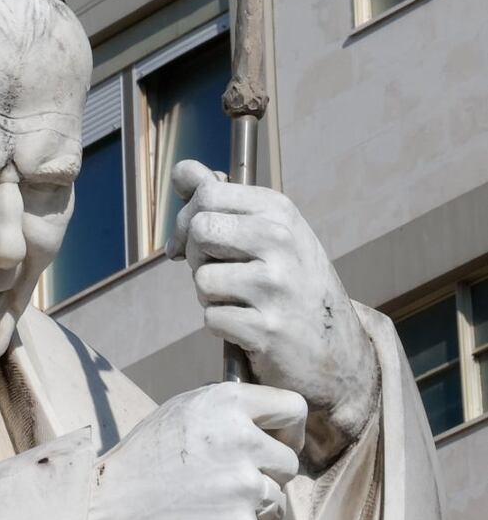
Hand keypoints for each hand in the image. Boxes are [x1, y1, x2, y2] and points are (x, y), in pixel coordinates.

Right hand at [89, 383, 305, 519]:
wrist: (115, 501)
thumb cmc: (146, 455)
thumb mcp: (182, 409)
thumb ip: (225, 405)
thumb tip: (262, 409)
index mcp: (227, 402)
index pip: (293, 407)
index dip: (287, 428)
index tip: (276, 441)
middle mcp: (241, 438)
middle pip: (288, 460)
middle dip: (267, 471)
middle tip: (234, 476)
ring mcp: (243, 484)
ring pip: (275, 495)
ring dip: (253, 500)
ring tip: (214, 496)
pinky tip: (212, 513)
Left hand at [166, 160, 378, 467]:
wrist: (336, 349)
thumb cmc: (291, 283)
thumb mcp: (269, 231)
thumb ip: (222, 199)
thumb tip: (183, 170)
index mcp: (280, 211)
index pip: (207, 193)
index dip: (185, 219)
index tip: (187, 241)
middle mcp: (281, 241)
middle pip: (199, 231)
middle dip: (196, 256)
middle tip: (216, 272)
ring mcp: (275, 285)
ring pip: (202, 279)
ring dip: (210, 296)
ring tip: (240, 301)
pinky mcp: (266, 328)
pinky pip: (211, 318)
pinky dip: (221, 325)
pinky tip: (247, 325)